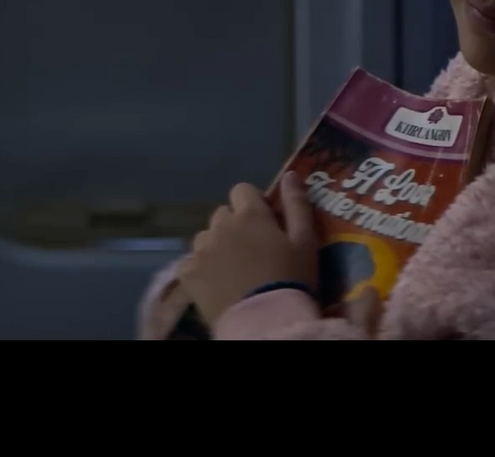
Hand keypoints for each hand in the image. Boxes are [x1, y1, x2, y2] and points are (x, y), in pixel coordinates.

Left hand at [179, 172, 318, 326]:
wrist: (266, 321)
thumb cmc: (292, 278)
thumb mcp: (306, 241)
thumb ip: (297, 204)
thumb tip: (291, 174)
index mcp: (249, 214)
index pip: (242, 190)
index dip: (253, 205)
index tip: (265, 225)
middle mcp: (220, 225)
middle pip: (223, 215)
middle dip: (235, 227)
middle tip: (252, 252)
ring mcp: (201, 249)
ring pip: (206, 238)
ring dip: (217, 247)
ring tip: (234, 271)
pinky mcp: (188, 273)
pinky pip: (191, 262)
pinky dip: (201, 270)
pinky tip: (217, 284)